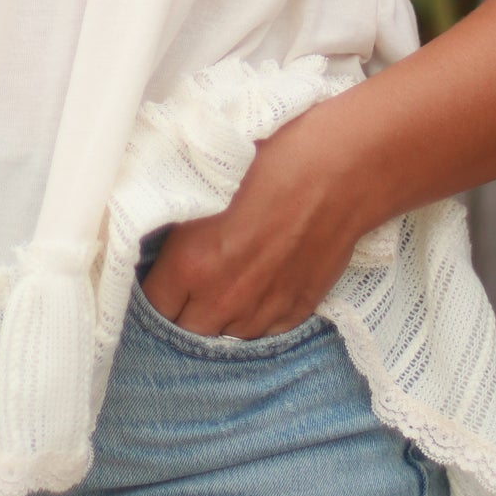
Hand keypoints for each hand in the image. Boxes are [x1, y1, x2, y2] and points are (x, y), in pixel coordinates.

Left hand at [138, 90, 370, 337]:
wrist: (343, 169)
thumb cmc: (275, 159)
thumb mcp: (210, 180)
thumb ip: (180, 218)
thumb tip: (160, 224)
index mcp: (192, 263)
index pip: (152, 303)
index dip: (153, 288)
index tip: (158, 274)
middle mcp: (224, 297)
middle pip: (185, 330)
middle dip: (181, 309)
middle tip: (186, 283)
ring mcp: (264, 308)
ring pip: (225, 335)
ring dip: (218, 318)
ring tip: (222, 287)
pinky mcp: (298, 308)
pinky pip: (264, 332)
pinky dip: (254, 318)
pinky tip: (255, 290)